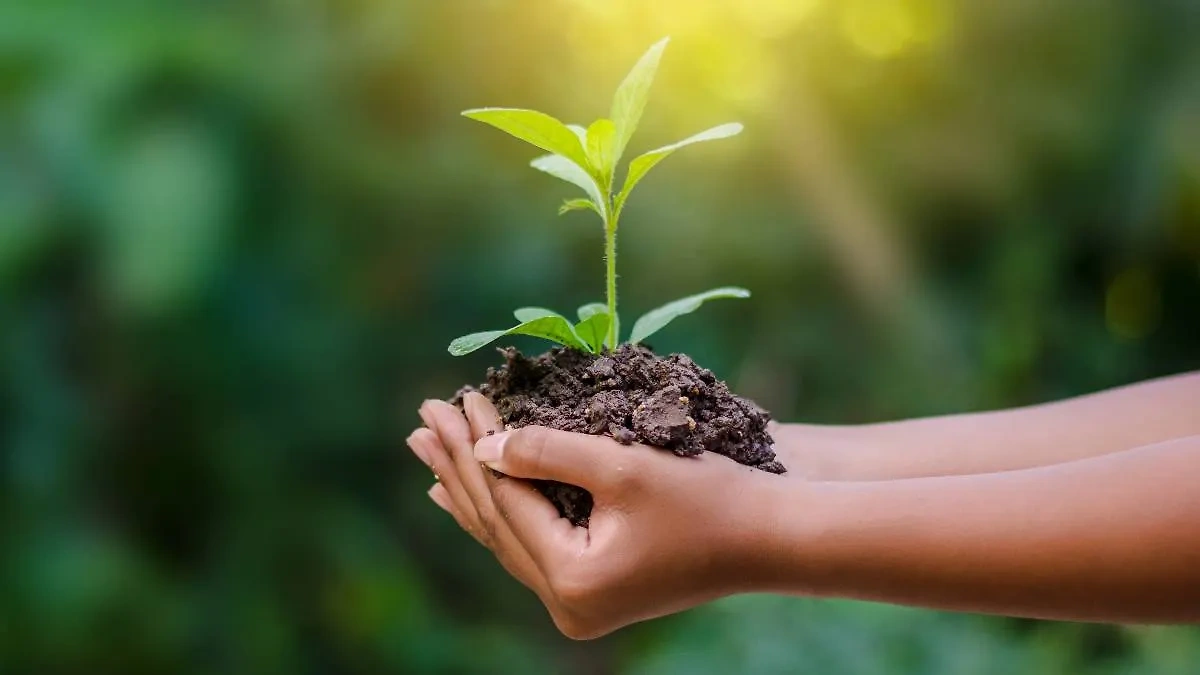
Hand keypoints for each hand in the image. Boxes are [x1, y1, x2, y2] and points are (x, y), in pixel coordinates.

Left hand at [409, 393, 791, 638]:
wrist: (769, 538)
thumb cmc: (707, 496)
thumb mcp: (623, 465)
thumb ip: (547, 452)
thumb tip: (483, 445)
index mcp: (572, 581)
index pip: (505, 502)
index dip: (476, 447)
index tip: (454, 397)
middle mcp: (568, 605)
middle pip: (495, 524)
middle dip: (459, 468)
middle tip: (422, 420)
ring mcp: (579, 604)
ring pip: (507, 536)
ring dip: (470, 488)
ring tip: (431, 451)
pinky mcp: (592, 590)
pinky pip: (529, 546)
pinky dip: (501, 511)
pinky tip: (468, 493)